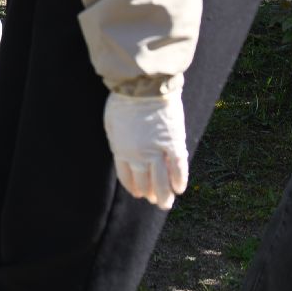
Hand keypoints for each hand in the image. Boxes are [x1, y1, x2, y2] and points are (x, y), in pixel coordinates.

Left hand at [103, 91, 188, 209]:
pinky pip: (178, 167)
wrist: (142, 86)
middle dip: (150, 193)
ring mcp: (156, 150)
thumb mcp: (111, 123)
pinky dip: (179, 180)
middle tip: (155, 201)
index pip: (126, 176)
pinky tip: (180, 189)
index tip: (139, 193)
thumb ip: (117, 140)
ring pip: (162, 180)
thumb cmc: (123, 100)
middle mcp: (138, 155)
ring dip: (165, 195)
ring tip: (166, 204)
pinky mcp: (173, 143)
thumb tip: (121, 152)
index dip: (134, 187)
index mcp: (120, 150)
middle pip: (145, 181)